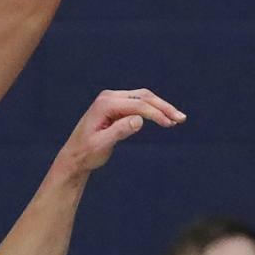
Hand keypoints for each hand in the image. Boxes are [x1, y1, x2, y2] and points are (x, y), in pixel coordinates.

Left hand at [55, 89, 185, 178]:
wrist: (74, 157)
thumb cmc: (86, 153)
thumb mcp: (101, 145)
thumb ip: (119, 131)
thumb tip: (139, 120)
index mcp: (105, 104)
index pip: (137, 104)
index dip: (156, 113)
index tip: (170, 124)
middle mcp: (109, 97)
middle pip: (143, 97)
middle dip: (163, 107)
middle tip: (181, 118)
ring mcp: (112, 100)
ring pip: (143, 98)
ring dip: (161, 107)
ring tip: (177, 119)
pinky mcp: (116, 106)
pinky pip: (138, 104)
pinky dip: (153, 110)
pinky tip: (164, 118)